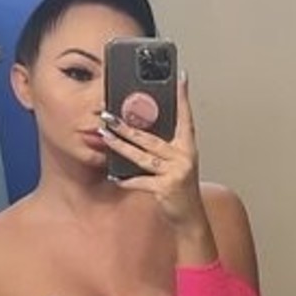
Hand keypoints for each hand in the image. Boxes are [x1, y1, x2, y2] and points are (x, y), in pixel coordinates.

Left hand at [99, 73, 206, 232]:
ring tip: (105, 136)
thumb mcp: (176, 165)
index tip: (181, 77)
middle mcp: (185, 156)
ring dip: (121, 146)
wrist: (190, 218)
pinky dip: (126, 180)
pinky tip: (115, 177)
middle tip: (109, 115)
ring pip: (142, 156)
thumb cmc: (180, 189)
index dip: (183, 98)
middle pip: (151, 137)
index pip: (185, 117)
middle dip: (127, 126)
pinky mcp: (167, 187)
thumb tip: (138, 132)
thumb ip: (164, 149)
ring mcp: (177, 171)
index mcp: (188, 147)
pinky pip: (140, 181)